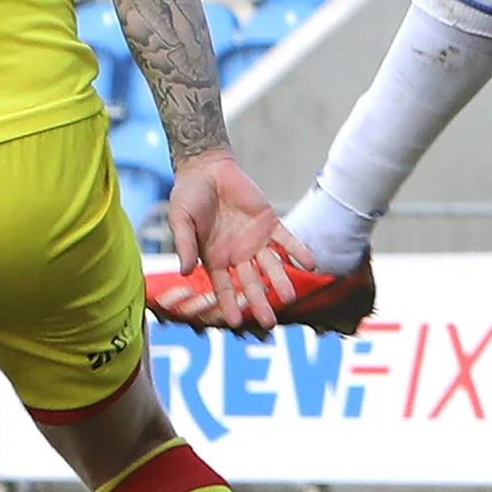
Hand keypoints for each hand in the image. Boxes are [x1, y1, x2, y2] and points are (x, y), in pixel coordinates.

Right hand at [165, 152, 312, 329]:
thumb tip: (183, 271)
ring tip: (290, 297)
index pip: (224, 287)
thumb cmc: (188, 197)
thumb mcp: (180, 221)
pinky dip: (298, 250)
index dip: (229, 304)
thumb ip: (184, 245)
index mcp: (214, 259)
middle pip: (251, 283)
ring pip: (271, 265)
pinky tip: (310, 264)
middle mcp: (237, 255)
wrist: (207, 169)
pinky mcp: (269, 222)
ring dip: (281, 281)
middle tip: (269, 322)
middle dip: (260, 302)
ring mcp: (255, 240)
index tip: (236, 322)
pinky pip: (286, 239)